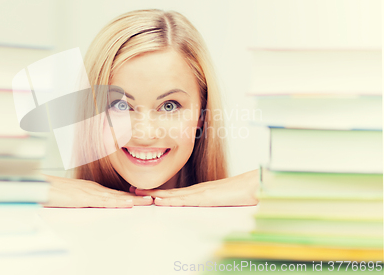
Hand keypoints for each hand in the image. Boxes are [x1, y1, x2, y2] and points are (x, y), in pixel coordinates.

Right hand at [41, 175, 152, 207]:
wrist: (39, 186)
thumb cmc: (52, 192)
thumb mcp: (71, 196)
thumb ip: (83, 199)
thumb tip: (91, 203)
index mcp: (91, 188)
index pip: (115, 193)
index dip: (130, 196)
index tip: (143, 198)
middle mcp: (93, 188)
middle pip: (119, 194)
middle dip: (137, 197)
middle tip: (153, 199)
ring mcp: (89, 192)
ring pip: (116, 197)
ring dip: (133, 200)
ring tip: (148, 201)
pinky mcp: (83, 197)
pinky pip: (104, 201)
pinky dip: (117, 202)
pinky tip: (127, 203)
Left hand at [132, 169, 259, 206]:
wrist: (259, 185)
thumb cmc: (245, 192)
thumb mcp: (225, 199)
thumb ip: (215, 201)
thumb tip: (208, 204)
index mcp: (202, 191)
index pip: (176, 193)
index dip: (160, 193)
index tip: (144, 193)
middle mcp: (199, 190)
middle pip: (171, 192)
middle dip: (151, 192)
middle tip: (132, 190)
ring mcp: (203, 192)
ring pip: (175, 195)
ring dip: (157, 196)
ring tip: (140, 195)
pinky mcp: (209, 196)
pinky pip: (187, 199)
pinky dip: (172, 200)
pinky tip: (161, 201)